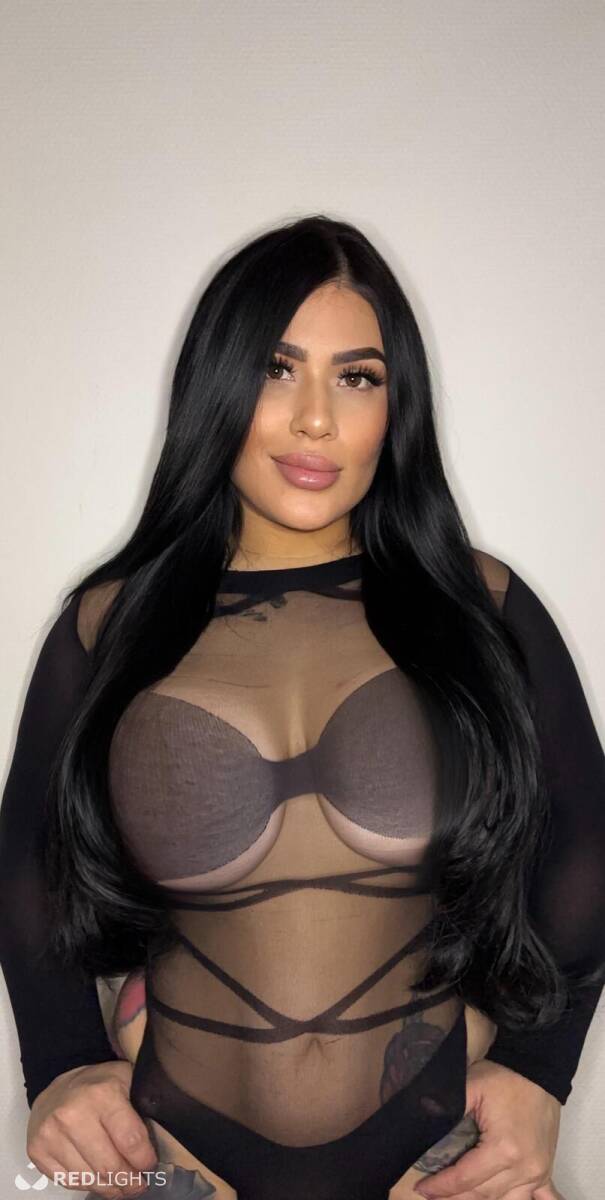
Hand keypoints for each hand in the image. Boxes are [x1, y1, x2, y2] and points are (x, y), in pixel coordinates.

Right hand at [27, 1059, 158, 1198]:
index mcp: (102, 1094)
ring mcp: (51, 1134)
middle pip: (109, 1166)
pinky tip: (100, 1180)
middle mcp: (73, 1114)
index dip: (144, 1160)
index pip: (131, 1141)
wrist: (58, 1085)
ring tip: (122, 1187)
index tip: (150, 1165)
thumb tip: (163, 1139)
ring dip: (111, 1188)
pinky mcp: (38, 1151)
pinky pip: (70, 1182)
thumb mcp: (127, 1080)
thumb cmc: (99, 1085)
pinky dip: (88, 1185)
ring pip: (89, 1178)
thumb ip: (143, 1104)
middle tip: (139, 1185)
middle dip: (129, 1181)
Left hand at [412, 1058, 561, 1198]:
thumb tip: (421, 1121)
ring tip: (458, 1198)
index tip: (421, 1188)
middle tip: (433, 1195)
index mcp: (503, 1149)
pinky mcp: (546, 1169)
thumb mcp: (469, 1086)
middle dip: (455, 1197)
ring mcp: (538, 1172)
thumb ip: (445, 1107)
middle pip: (483, 1194)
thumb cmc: (503, 1077)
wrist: (538, 1068)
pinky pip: (544, 1198)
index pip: (465, 1178)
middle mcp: (523, 1168)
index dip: (441, 1186)